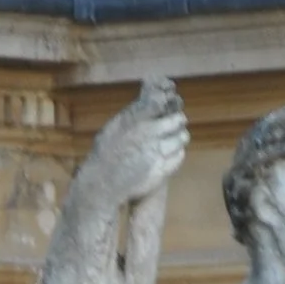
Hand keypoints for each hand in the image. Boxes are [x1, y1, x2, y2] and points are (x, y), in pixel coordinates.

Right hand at [97, 76, 188, 206]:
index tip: (169, 103)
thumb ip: (132, 115)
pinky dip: (177, 153)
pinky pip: (179, 156)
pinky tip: (171, 154)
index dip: (168, 101)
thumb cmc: (106, 154)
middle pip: (177, 120)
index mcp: (135, 120)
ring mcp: (157, 152)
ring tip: (175, 139)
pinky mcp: (162, 170)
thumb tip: (147, 100)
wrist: (103, 183)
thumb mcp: (113, 127)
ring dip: (179, 137)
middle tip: (177, 122)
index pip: (160, 101)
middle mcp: (148, 134)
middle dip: (178, 120)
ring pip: (181, 138)